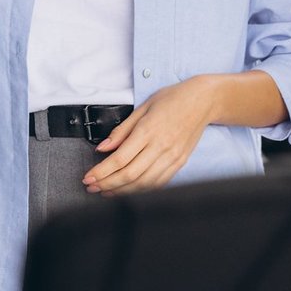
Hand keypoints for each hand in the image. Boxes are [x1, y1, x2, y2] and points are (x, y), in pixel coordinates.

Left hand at [83, 78, 215, 194]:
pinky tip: (130, 190)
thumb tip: (103, 147)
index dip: (101, 172)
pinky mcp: (180, 163)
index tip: (88, 178)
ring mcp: (172, 157)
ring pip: (144, 183)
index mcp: (148, 130)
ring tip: (107, 191)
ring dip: (123, 191)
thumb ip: (121, 130)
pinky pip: (159, 183)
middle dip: (107, 184)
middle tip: (92, 188)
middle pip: (130, 175)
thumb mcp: (142, 107)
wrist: (202, 101)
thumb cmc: (172, 99)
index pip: (120, 159)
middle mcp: (161, 146)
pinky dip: (142, 190)